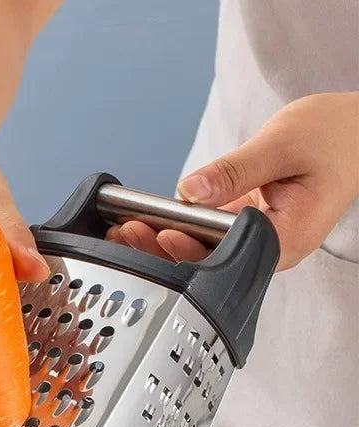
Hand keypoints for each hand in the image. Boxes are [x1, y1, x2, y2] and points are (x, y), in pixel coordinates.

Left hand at [107, 92, 358, 270]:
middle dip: (165, 251)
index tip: (159, 235)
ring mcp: (258, 239)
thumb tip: (190, 190)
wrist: (358, 131)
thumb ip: (235, 171)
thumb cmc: (335, 136)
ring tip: (128, 228)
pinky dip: (183, 226)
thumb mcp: (282, 144)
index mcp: (287, 238)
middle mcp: (271, 247)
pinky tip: (153, 219)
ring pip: (206, 249)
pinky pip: (210, 233)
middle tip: (126, 233)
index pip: (230, 257)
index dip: (191, 251)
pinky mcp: (248, 226)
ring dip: (167, 240)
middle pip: (211, 261)